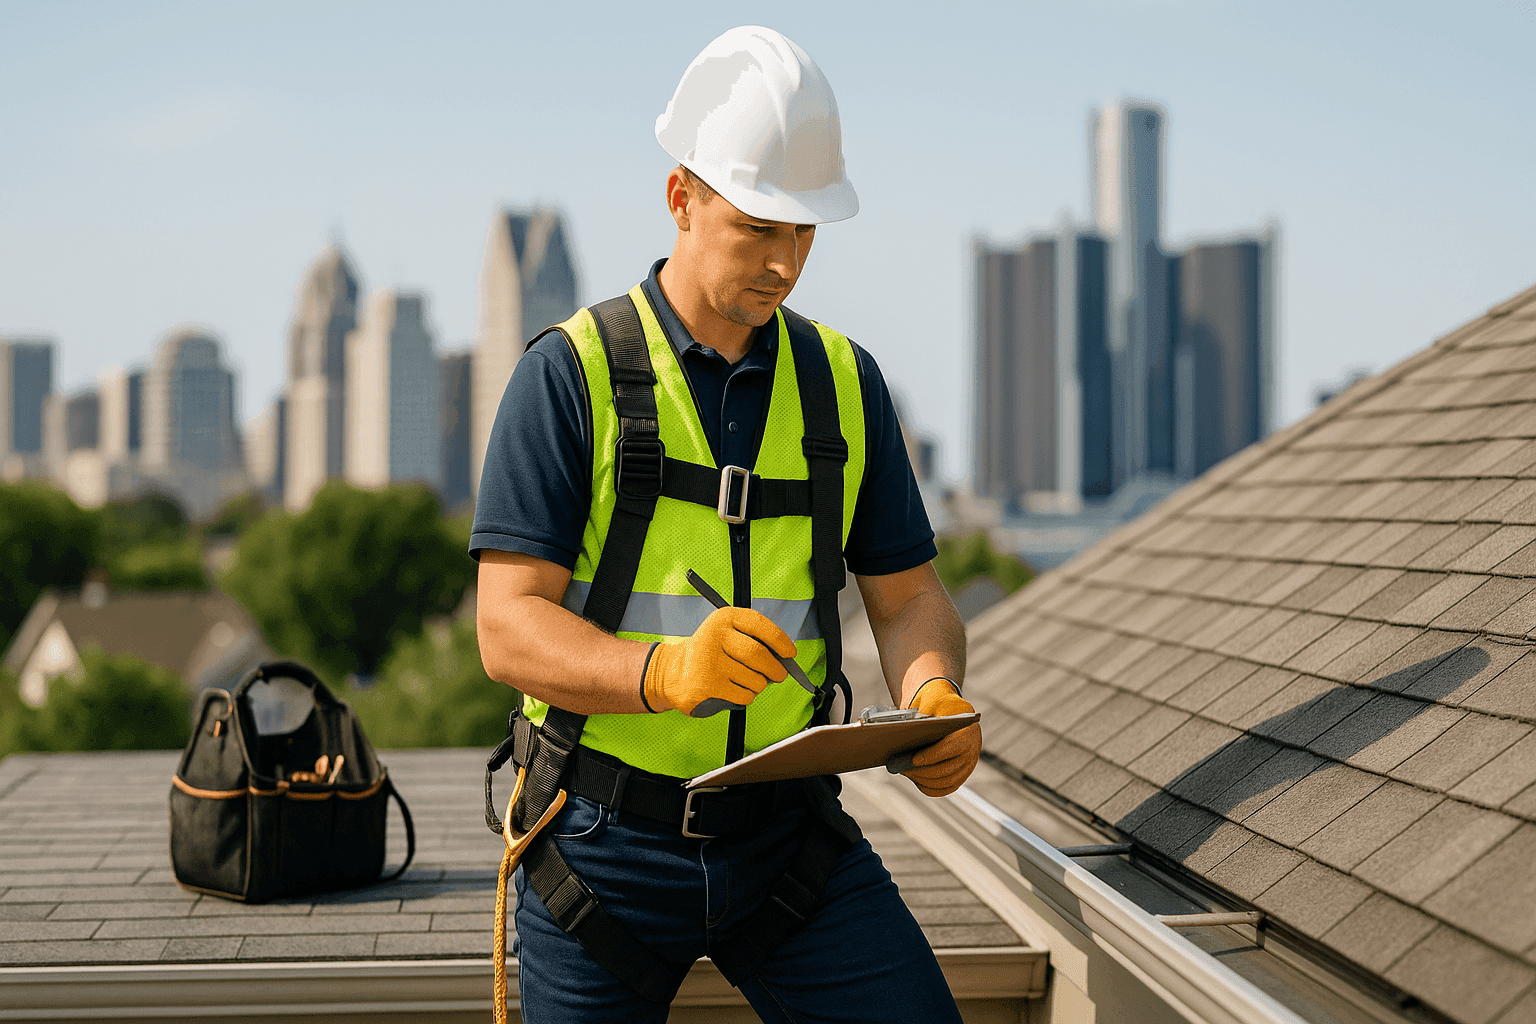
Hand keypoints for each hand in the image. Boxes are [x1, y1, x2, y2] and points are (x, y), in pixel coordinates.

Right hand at [643, 606, 795, 716]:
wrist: (672, 673)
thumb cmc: (710, 654)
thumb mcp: (726, 634)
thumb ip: (754, 639)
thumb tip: (785, 659)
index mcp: (723, 618)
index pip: (759, 624)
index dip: (780, 640)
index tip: (790, 653)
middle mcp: (714, 636)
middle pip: (759, 655)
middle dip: (775, 669)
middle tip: (779, 675)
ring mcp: (709, 661)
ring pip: (754, 679)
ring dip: (758, 685)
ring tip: (746, 681)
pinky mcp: (707, 685)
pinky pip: (744, 695)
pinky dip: (747, 696)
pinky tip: (735, 690)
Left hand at [901, 678, 979, 796]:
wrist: (954, 713)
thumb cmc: (941, 707)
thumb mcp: (934, 703)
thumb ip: (924, 715)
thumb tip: (908, 732)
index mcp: (967, 733)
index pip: (951, 748)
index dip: (932, 756)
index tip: (914, 759)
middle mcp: (972, 753)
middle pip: (947, 769)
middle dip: (922, 771)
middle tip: (901, 768)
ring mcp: (968, 767)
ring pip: (946, 781)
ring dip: (923, 780)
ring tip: (905, 772)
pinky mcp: (962, 776)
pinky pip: (946, 788)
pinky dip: (930, 788)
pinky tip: (916, 780)